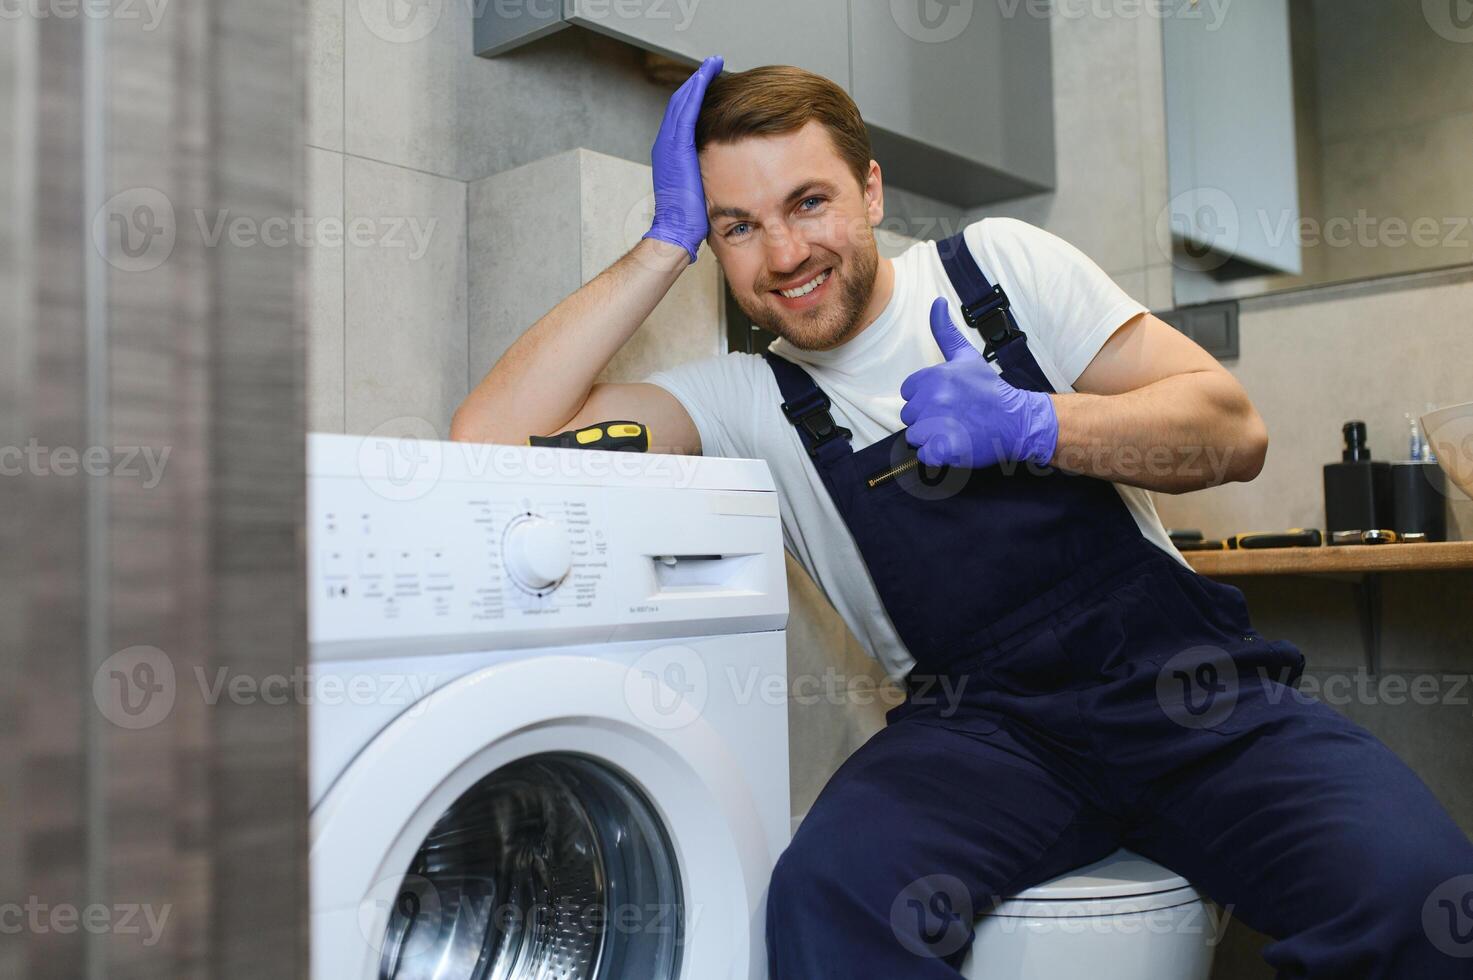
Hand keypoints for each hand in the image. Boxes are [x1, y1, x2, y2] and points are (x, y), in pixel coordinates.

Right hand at [643, 55, 723, 264]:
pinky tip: (706, 77)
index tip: (712, 82)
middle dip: (697, 82)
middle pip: (681, 103)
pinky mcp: (675, 147)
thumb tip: (723, 168)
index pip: (683, 116)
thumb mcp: (701, 188)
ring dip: (697, 81)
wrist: (676, 230)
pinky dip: (695, 92)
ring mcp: (668, 145)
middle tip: (713, 64)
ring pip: (682, 102)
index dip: (696, 96)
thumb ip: (706, 171)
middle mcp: (665, 145)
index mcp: (671, 154)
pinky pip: (685, 111)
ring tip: (712, 65)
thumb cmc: (690, 218)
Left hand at [899, 297, 1058, 468]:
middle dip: (927, 418)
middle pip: (909, 416)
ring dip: (932, 437)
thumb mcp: (966, 356)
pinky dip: (938, 455)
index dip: (924, 398)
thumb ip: (945, 331)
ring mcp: (939, 425)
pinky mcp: (946, 449)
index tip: (946, 400)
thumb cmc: (989, 389)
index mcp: (933, 377)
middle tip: (953, 416)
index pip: (908, 393)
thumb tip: (936, 302)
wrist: (1017, 420)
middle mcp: (933, 400)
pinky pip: (925, 455)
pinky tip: (955, 444)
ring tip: (955, 429)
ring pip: (915, 436)